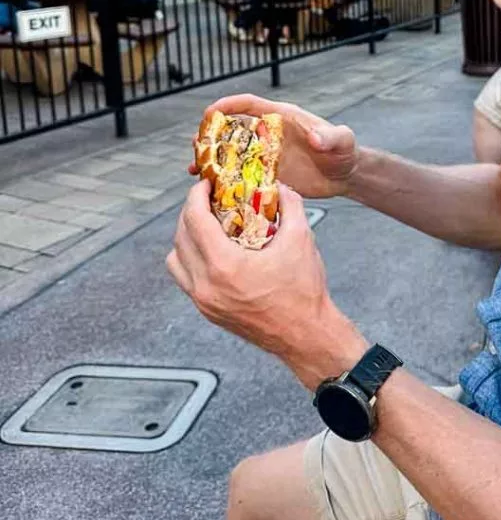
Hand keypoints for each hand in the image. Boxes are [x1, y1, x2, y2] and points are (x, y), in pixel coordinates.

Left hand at [166, 182, 366, 389]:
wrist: (306, 335)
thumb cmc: (304, 292)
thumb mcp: (301, 238)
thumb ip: (289, 204)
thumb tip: (279, 185)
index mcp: (224, 265)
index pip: (194, 219)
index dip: (197, 195)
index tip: (206, 184)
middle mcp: (206, 285)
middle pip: (180, 236)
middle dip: (191, 212)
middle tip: (208, 199)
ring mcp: (204, 301)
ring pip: (176, 259)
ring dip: (186, 237)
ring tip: (207, 225)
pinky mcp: (208, 311)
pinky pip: (186, 278)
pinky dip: (192, 259)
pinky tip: (214, 251)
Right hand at [189, 94, 358, 198]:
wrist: (345, 174)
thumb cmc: (344, 151)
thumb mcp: (342, 141)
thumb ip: (332, 136)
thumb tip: (315, 137)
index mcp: (282, 117)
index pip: (250, 105)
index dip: (229, 104)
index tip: (210, 111)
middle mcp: (269, 134)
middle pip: (233, 128)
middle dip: (212, 134)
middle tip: (196, 145)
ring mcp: (265, 155)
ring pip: (232, 153)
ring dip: (213, 158)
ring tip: (195, 168)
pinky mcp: (266, 176)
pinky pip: (240, 176)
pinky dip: (225, 180)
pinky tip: (212, 189)